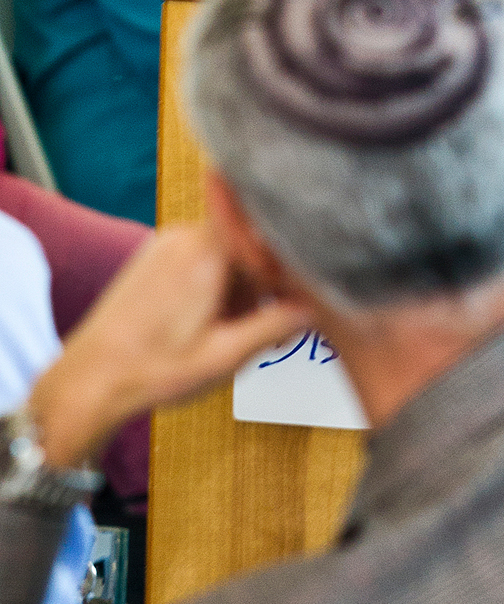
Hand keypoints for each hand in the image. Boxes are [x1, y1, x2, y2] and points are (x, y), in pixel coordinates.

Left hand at [26, 226, 306, 469]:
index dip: (288, 251)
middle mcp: (184, 237)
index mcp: (206, 253)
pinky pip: (201, 258)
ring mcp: (165, 244)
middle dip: (263, 281)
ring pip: (225, 252)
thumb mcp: (226, 356)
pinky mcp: (152, 257)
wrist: (89, 380)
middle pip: (248, 243)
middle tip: (268, 329)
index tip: (300, 284)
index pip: (265, 223)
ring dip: (238, 287)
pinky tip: (207, 325)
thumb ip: (276, 325)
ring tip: (231, 335)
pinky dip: (214, 285)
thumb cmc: (153, 370)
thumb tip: (316, 308)